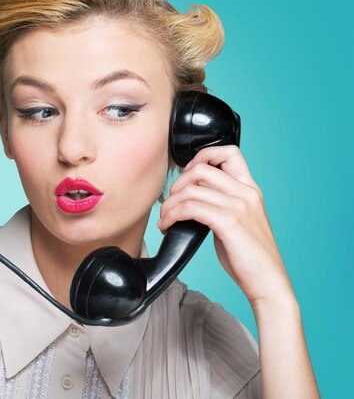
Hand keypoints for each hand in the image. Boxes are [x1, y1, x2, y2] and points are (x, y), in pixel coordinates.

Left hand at [157, 145, 293, 303]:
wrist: (269, 283)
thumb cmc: (250, 258)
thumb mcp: (238, 222)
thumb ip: (221, 205)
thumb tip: (192, 200)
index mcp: (251, 189)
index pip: (229, 152)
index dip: (203, 157)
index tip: (188, 175)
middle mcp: (246, 193)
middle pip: (201, 169)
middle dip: (177, 184)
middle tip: (170, 203)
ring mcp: (239, 206)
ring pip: (190, 190)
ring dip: (169, 205)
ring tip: (164, 219)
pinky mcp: (229, 222)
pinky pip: (190, 208)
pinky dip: (171, 215)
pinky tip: (167, 226)